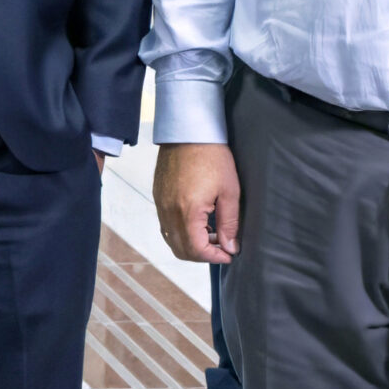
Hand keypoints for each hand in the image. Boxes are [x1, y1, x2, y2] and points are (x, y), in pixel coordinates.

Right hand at [154, 141, 239, 263]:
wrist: (188, 131)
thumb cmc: (212, 156)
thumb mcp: (229, 191)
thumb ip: (230, 223)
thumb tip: (230, 247)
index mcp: (188, 212)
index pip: (197, 250)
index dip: (215, 257)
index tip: (229, 254)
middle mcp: (169, 212)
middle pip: (181, 250)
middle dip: (203, 255)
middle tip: (222, 247)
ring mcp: (160, 204)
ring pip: (171, 239)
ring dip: (191, 244)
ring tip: (212, 234)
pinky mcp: (158, 196)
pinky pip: (166, 225)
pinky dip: (181, 231)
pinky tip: (198, 221)